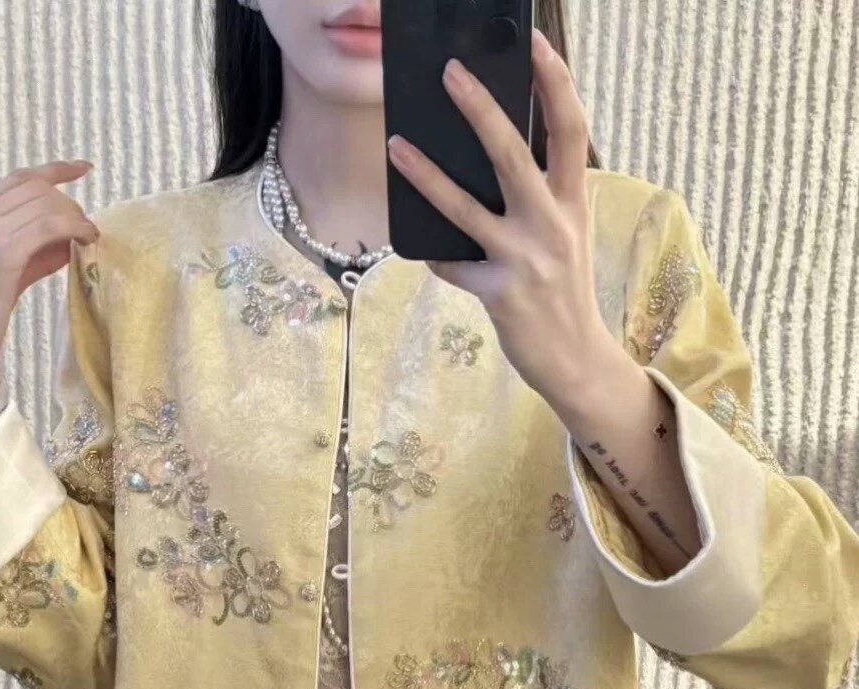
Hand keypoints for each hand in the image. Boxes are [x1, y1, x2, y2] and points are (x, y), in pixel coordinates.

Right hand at [0, 160, 99, 430]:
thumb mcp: (11, 270)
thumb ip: (36, 248)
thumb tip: (72, 234)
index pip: (19, 178)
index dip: (54, 170)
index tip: (83, 168)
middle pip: (36, 188)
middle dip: (69, 203)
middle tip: (89, 228)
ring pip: (45, 204)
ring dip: (76, 217)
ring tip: (91, 238)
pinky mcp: (1, 252)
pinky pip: (48, 226)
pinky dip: (73, 228)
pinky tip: (87, 242)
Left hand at [386, 28, 618, 406]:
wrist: (577, 361)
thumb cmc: (564, 293)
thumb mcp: (565, 239)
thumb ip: (538, 201)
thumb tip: (484, 163)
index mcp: (573, 204)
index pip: (571, 130)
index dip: (555, 82)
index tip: (533, 41)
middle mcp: (552, 225)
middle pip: (512, 153)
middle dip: (479, 108)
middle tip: (450, 72)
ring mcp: (525, 260)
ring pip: (465, 207)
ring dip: (425, 175)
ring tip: (396, 146)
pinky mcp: (499, 293)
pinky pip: (453, 265)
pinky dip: (437, 258)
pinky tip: (424, 251)